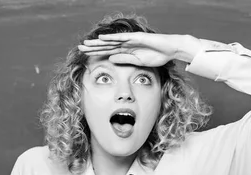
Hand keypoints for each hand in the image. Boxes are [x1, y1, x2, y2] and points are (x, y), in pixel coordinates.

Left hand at [77, 33, 200, 66]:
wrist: (171, 50)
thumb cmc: (157, 56)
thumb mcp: (137, 62)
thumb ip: (124, 60)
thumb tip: (110, 59)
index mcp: (126, 51)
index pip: (107, 52)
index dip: (96, 53)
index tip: (84, 55)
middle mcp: (125, 44)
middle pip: (105, 45)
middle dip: (92, 47)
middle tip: (79, 48)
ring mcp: (130, 40)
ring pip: (110, 41)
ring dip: (98, 42)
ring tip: (86, 43)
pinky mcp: (136, 38)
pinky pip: (121, 38)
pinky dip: (111, 38)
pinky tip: (101, 38)